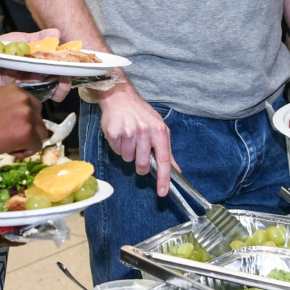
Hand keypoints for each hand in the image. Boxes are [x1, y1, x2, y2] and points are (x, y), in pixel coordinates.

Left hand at [0, 27, 72, 97]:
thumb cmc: (1, 48)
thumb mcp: (21, 39)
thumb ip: (38, 38)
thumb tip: (57, 33)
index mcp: (40, 62)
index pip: (59, 67)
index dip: (69, 69)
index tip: (76, 69)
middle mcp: (37, 75)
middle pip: (57, 82)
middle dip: (64, 83)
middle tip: (65, 80)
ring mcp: (29, 84)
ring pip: (47, 90)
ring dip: (55, 88)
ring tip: (57, 85)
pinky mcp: (19, 92)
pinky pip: (31, 94)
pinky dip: (37, 91)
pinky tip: (39, 86)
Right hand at [0, 84, 44, 157]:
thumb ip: (4, 103)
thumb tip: (8, 112)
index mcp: (15, 91)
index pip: (32, 106)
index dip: (25, 119)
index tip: (14, 127)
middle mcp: (25, 100)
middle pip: (39, 119)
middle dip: (29, 130)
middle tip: (12, 137)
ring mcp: (28, 116)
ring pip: (41, 133)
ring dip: (28, 141)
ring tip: (11, 145)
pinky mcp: (28, 133)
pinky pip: (36, 146)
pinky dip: (25, 152)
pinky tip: (10, 151)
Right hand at [95, 78, 174, 194]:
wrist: (120, 97)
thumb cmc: (142, 114)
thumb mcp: (159, 128)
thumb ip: (167, 151)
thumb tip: (176, 170)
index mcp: (159, 131)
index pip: (164, 159)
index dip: (163, 178)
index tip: (162, 192)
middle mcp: (144, 132)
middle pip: (142, 164)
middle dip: (140, 165)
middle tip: (139, 153)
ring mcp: (128, 132)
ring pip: (127, 158)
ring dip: (128, 152)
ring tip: (129, 138)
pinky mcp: (114, 133)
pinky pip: (116, 151)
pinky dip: (118, 146)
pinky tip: (121, 135)